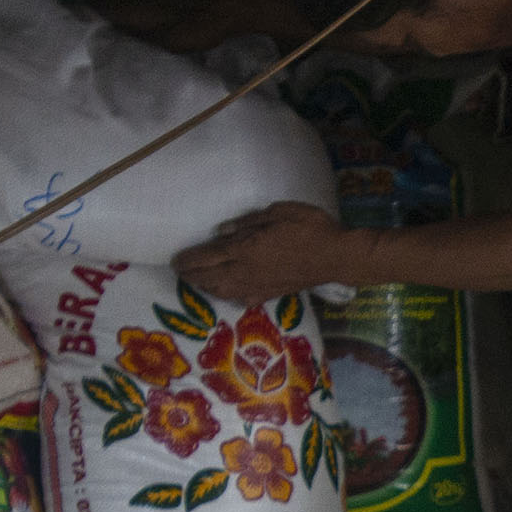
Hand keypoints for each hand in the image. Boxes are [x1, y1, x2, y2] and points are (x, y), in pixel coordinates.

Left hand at [178, 203, 357, 302]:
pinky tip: (228, 294)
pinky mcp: (271, 293)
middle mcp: (246, 272)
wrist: (337, 256)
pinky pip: (243, 299)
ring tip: (196, 283)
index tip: (174, 261)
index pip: (207, 258)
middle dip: (191, 276)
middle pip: (209, 278)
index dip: (188, 261)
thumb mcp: (278, 212)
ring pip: (223, 291)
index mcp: (245, 249)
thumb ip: (248, 222)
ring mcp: (258, 286)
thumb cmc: (310, 228)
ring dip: (205, 288)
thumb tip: (222, 231)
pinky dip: (229, 297)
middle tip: (180, 272)